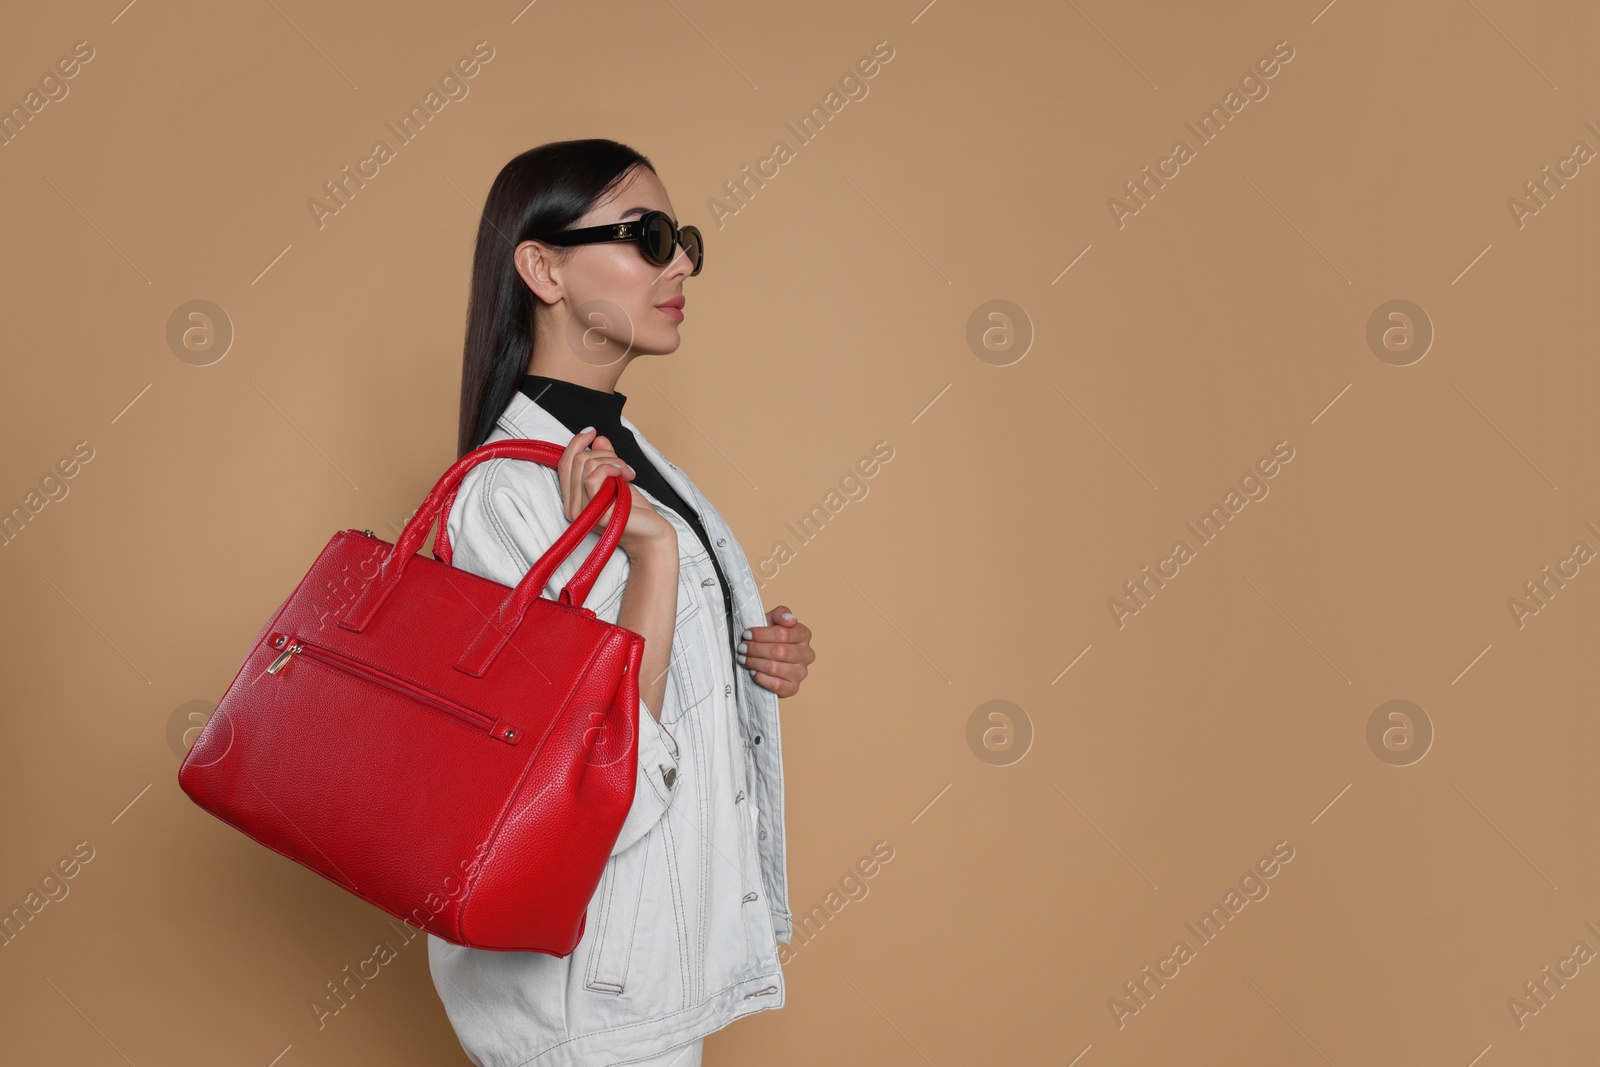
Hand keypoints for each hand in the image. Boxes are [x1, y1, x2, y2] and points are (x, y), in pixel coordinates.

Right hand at [558, 429, 675, 560]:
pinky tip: (624, 474)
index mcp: (574, 499)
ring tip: (626, 472)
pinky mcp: (595, 513)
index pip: (565, 464)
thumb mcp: (617, 478)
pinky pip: (593, 478)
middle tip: (621, 464)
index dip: (576, 443)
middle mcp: (573, 507)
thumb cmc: (635, 510)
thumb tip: (598, 439)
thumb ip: (605, 459)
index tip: (592, 431)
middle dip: (603, 453)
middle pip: (576, 460)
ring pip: (586, 465)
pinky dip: (611, 468)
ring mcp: (582, 512)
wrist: (651, 532)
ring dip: (612, 460)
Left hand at [737, 605, 813, 696]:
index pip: (783, 634)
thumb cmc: (768, 638)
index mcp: (804, 635)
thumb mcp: (771, 621)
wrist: (764, 660)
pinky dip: (761, 678)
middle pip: (779, 651)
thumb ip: (780, 614)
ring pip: (775, 667)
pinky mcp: (793, 688)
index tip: (746, 634)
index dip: (761, 634)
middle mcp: (807, 654)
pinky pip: (777, 685)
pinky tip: (753, 672)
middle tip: (741, 648)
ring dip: (755, 663)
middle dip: (756, 649)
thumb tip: (790, 619)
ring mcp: (801, 673)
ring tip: (743, 659)